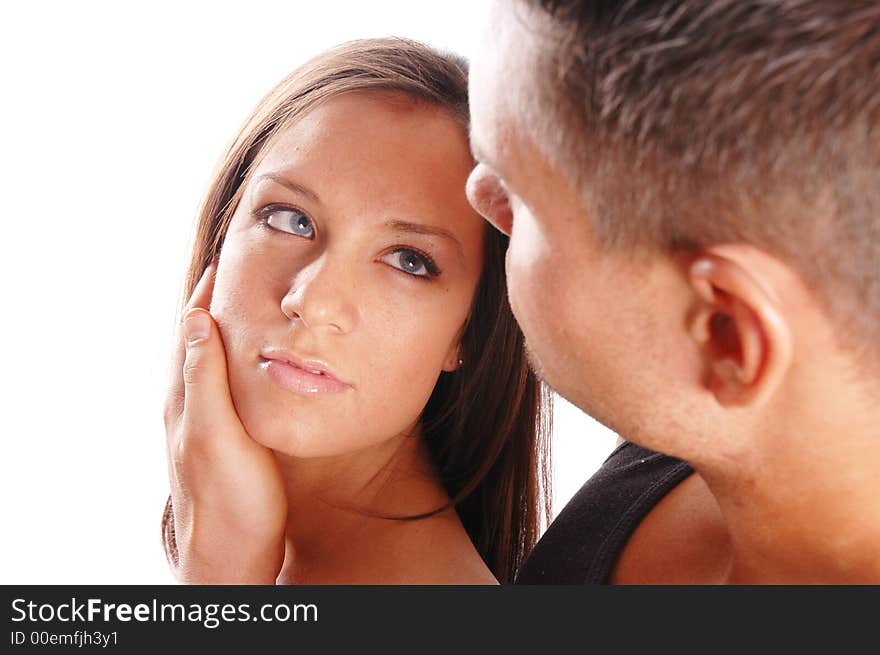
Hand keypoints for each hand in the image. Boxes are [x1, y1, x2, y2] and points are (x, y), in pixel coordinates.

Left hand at [163, 262, 287, 583]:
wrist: (230, 554)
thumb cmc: (229, 498)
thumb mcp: (217, 435)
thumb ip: (204, 379)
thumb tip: (198, 319)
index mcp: (185, 395)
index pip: (193, 325)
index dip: (209, 287)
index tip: (231, 253)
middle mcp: (188, 402)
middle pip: (199, 335)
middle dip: (218, 297)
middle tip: (244, 263)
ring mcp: (204, 419)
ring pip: (212, 357)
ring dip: (228, 323)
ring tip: (252, 297)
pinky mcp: (222, 434)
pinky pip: (224, 378)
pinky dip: (237, 354)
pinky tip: (256, 359)